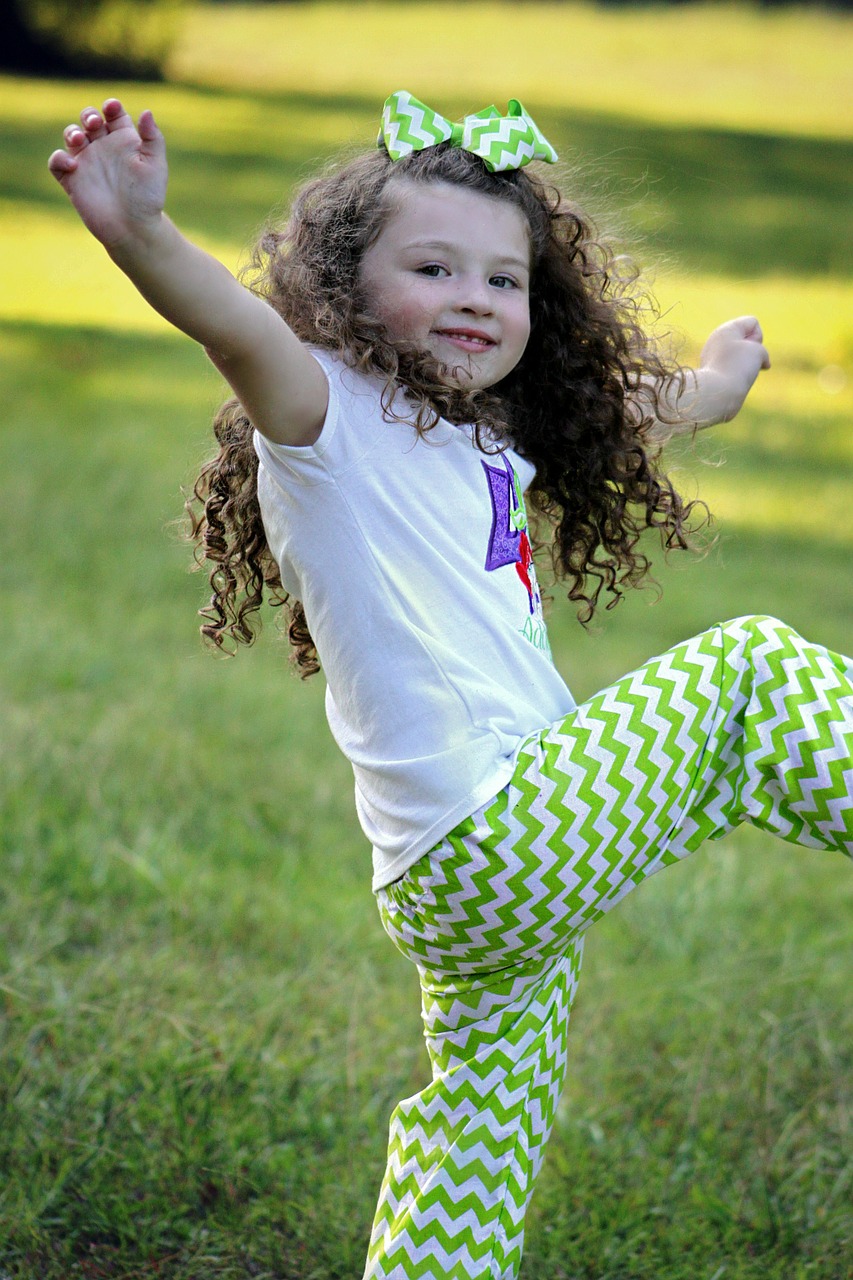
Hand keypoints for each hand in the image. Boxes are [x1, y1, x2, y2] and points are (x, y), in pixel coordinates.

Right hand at [48, 98, 166, 250]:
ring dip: (72, 131)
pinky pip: (57, 162)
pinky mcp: (72, 180)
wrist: (133, 229)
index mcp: (124, 141)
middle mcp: (104, 148)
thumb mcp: (155, 166)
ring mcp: (87, 163)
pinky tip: (72, 165)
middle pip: (89, 119)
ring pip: (71, 135)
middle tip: (94, 123)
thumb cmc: (148, 199)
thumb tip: (147, 111)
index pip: (114, 115)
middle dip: (88, 115)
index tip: (112, 108)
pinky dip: (59, 159)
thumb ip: (153, 138)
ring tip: (80, 139)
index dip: (111, 107)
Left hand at [698, 316, 770, 420]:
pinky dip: (738, 378)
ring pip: (742, 359)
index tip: (751, 349)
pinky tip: (732, 384)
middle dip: (753, 353)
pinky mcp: (713, 375)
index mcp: (724, 330)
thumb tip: (748, 368)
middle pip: (748, 342)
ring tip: (737, 376)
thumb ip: (759, 352)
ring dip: (747, 367)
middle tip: (743, 364)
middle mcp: (716, 342)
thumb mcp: (758, 351)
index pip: (752, 323)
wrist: (717, 395)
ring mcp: (713, 359)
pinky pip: (734, 372)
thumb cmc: (737, 368)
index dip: (758, 337)